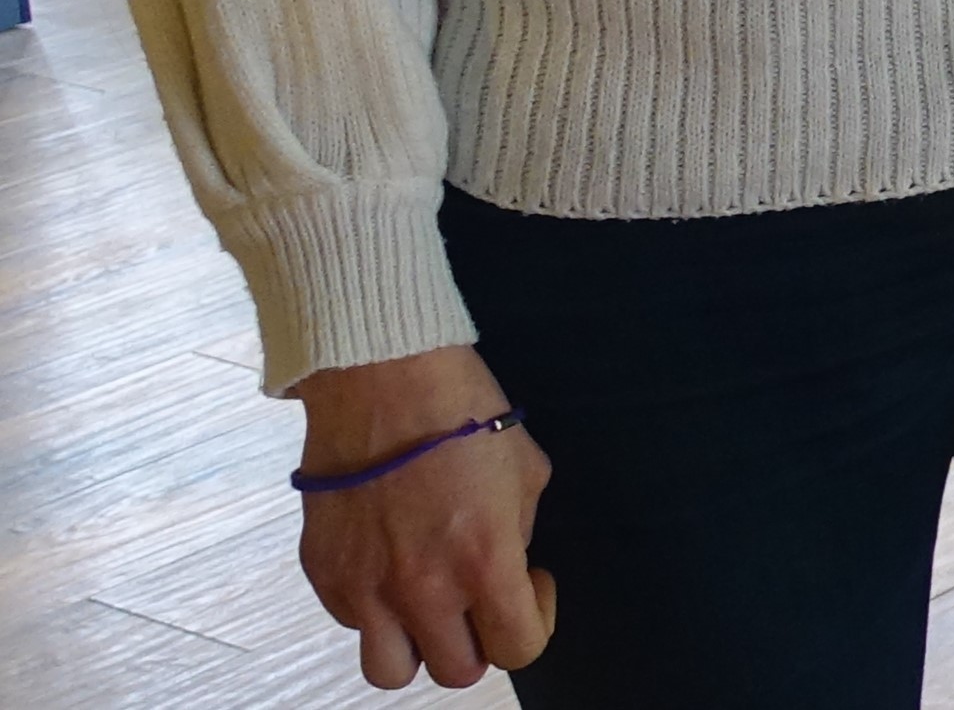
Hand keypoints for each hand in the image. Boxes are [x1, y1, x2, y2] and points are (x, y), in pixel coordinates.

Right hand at [296, 345, 553, 689]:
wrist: (382, 377)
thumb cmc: (464, 412)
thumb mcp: (524, 470)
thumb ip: (518, 534)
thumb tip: (507, 565)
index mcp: (483, 562)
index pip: (519, 649)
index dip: (535, 622)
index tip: (531, 582)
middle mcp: (422, 589)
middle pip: (456, 672)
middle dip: (479, 639)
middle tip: (480, 596)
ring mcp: (365, 589)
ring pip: (390, 672)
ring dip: (418, 645)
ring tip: (429, 602)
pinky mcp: (324, 575)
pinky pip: (353, 624)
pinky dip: (375, 610)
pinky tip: (390, 562)